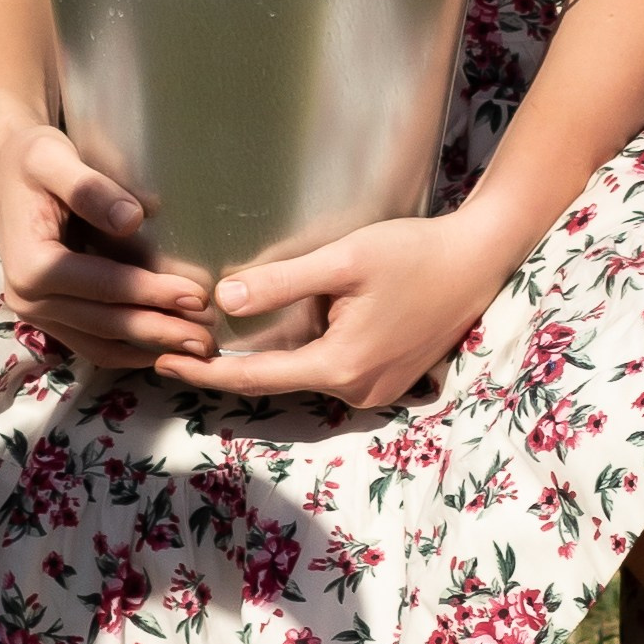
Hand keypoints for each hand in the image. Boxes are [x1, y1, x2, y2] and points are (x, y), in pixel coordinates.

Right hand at [0, 120, 213, 368]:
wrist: (9, 167)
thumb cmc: (33, 158)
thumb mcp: (52, 158)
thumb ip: (89, 188)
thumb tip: (133, 219)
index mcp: (30, 265)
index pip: (103, 286)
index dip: (152, 293)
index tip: (199, 295)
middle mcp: (28, 298)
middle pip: (105, 324)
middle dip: (160, 331)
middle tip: (210, 339)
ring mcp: (37, 312)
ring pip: (101, 343)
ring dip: (150, 347)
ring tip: (199, 348)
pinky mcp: (50, 315)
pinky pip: (92, 342)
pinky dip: (129, 349)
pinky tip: (166, 348)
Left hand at [153, 211, 510, 409]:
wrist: (480, 258)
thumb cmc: (414, 252)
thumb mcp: (344, 259)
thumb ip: (283, 282)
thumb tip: (224, 301)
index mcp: (340, 367)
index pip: (255, 376)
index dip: (205, 371)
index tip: (162, 363)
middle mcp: (357, 391)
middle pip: (280, 378)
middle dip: (236, 360)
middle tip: (187, 339)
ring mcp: (377, 391)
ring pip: (309, 373)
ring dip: (279, 352)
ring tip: (239, 327)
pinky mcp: (390, 380)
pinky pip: (335, 369)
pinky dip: (310, 351)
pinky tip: (304, 323)